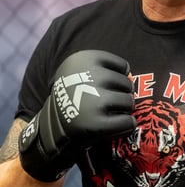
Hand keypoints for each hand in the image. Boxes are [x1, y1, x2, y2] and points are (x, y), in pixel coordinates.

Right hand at [19, 50, 135, 180]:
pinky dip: (126, 125)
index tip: (109, 87)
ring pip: (128, 102)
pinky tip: (116, 126)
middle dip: (123, 95)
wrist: (51, 127)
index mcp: (83, 59)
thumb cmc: (73, 97)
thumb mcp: (78, 71)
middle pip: (126, 84)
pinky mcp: (96, 124)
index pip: (122, 66)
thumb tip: (131, 75)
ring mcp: (92, 101)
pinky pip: (127, 122)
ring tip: (111, 113)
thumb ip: (103, 68)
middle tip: (110, 104)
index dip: (120, 79)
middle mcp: (88, 77)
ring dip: (125, 110)